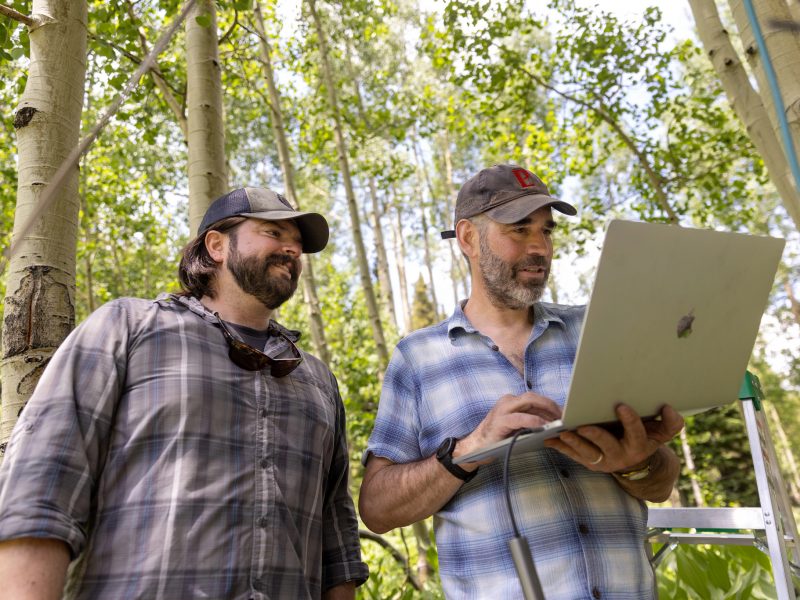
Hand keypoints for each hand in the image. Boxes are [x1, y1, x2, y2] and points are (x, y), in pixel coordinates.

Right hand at [455, 392, 561, 465]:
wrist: (476, 448)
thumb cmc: (499, 438)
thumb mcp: (517, 427)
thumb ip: (531, 421)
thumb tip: (554, 422)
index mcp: (512, 401)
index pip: (535, 398)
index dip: (551, 404)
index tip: (566, 412)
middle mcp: (508, 401)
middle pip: (534, 397)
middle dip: (551, 405)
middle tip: (565, 416)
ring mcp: (503, 409)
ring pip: (528, 402)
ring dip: (546, 411)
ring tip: (558, 421)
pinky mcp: (500, 421)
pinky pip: (520, 418)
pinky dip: (533, 420)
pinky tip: (542, 425)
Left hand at [543, 404, 683, 472]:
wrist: (636, 463)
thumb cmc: (646, 437)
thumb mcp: (662, 433)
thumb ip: (671, 422)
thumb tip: (668, 406)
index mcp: (640, 446)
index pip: (637, 434)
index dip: (630, 421)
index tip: (621, 405)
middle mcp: (622, 456)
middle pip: (608, 447)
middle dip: (596, 436)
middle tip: (583, 426)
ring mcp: (604, 462)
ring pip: (588, 454)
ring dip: (574, 444)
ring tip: (563, 433)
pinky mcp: (590, 463)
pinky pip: (574, 456)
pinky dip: (561, 448)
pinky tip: (549, 440)